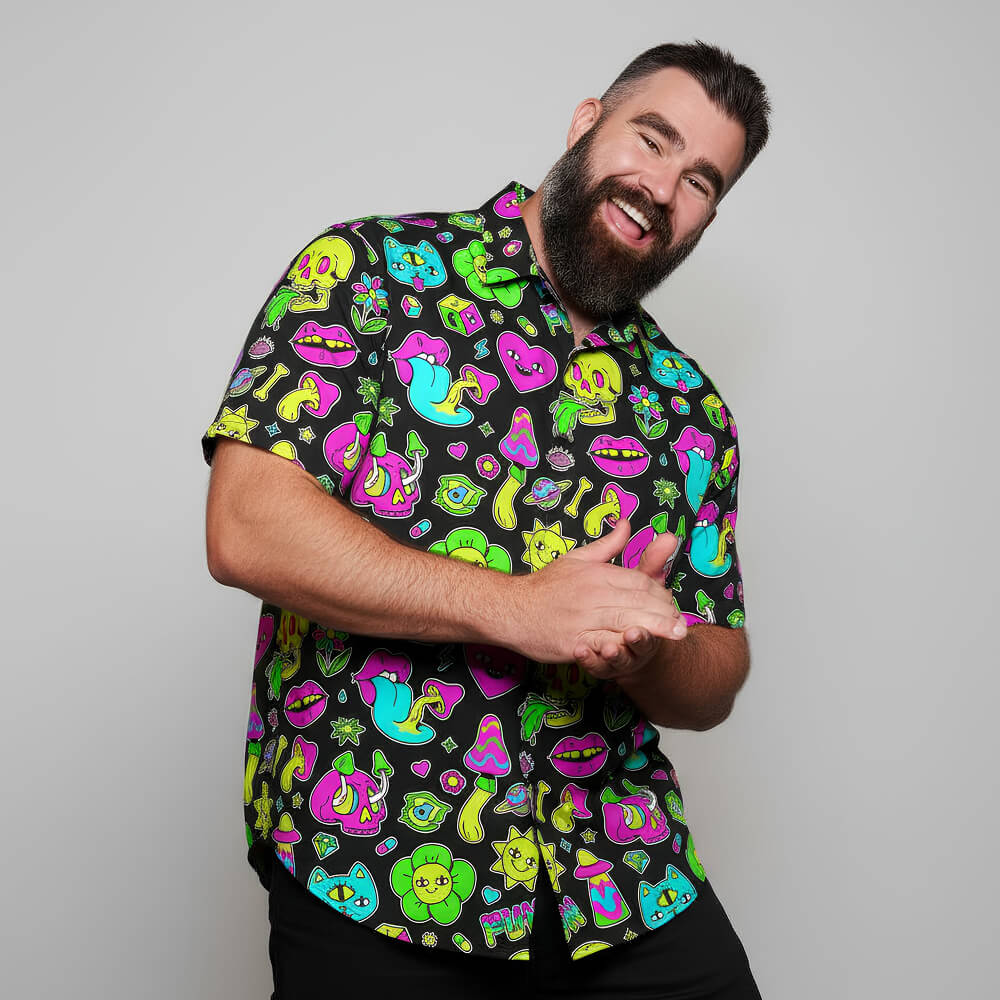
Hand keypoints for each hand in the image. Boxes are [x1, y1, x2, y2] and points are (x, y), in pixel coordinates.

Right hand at [505, 518, 684, 664]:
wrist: (510, 608)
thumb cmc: (544, 586)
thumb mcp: (576, 559)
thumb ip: (607, 545)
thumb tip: (628, 524)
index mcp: (596, 574)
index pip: (639, 582)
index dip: (659, 594)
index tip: (670, 605)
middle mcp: (592, 593)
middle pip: (638, 601)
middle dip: (664, 613)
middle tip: (682, 625)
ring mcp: (583, 618)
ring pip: (627, 621)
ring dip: (654, 630)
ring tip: (674, 635)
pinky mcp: (574, 640)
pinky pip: (603, 643)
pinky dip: (622, 647)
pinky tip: (637, 650)